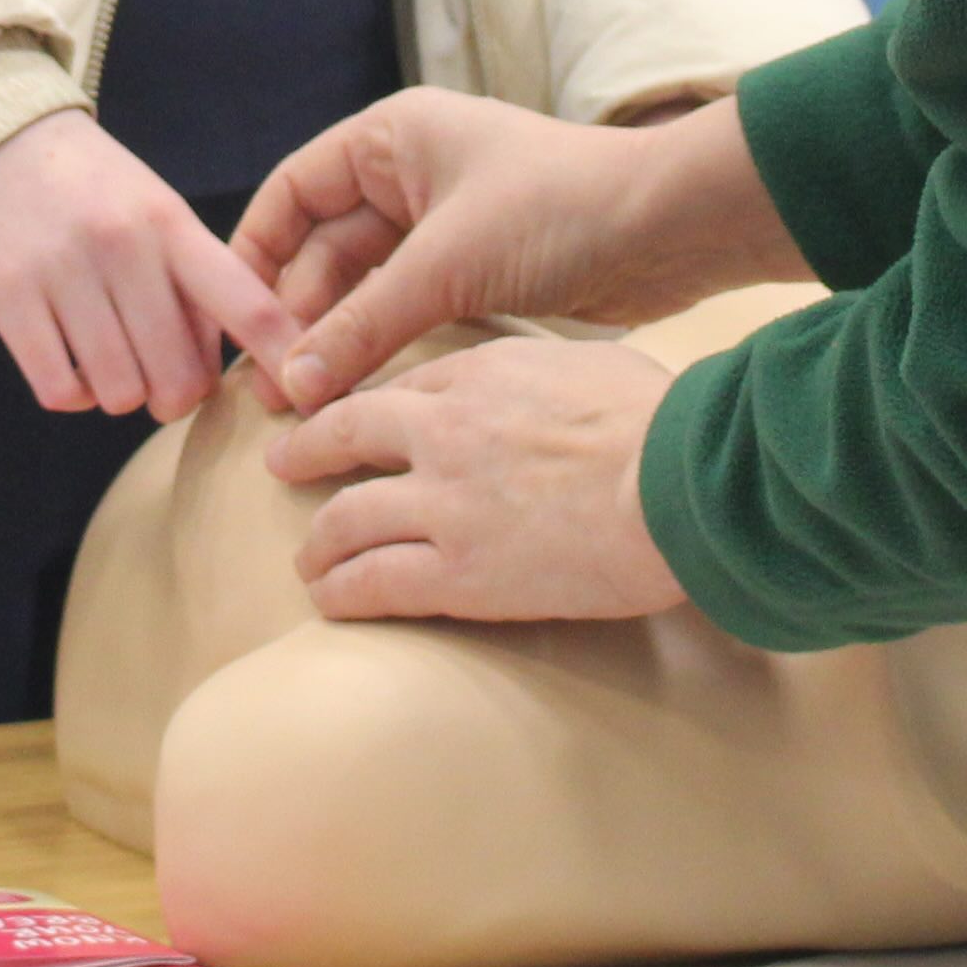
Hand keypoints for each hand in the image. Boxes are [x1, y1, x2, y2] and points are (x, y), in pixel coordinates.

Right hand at [0, 112, 303, 421]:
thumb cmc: (89, 185)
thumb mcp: (155, 209)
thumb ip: (194, 280)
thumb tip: (223, 366)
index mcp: (171, 222)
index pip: (244, 303)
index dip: (281, 356)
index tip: (305, 396)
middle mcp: (123, 246)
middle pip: (179, 376)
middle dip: (177, 396)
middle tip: (163, 381)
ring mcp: (63, 270)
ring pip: (119, 393)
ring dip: (119, 393)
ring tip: (108, 360)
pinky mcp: (7, 293)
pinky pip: (59, 389)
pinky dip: (71, 392)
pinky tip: (68, 363)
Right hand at [235, 86, 807, 409]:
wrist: (672, 227)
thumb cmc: (559, 210)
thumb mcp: (447, 263)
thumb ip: (364, 324)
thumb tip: (291, 386)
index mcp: (394, 139)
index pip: (294, 192)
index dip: (256, 253)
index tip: (229, 319)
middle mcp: (410, 175)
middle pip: (323, 246)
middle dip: (295, 312)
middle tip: (266, 386)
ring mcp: (443, 225)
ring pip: (364, 285)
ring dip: (335, 337)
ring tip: (298, 401)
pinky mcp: (476, 271)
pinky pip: (406, 308)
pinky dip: (380, 344)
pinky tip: (354, 391)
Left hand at [271, 337, 687, 622]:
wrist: (681, 484)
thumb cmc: (664, 422)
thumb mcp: (595, 364)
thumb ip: (550, 378)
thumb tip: (562, 390)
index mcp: (482, 373)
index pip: (403, 389)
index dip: (367, 408)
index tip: (352, 422)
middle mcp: (444, 432)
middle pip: (347, 434)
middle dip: (308, 452)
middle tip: (286, 465)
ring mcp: (444, 503)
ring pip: (346, 519)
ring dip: (319, 543)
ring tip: (310, 560)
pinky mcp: (458, 573)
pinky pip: (374, 583)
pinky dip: (341, 593)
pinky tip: (329, 602)